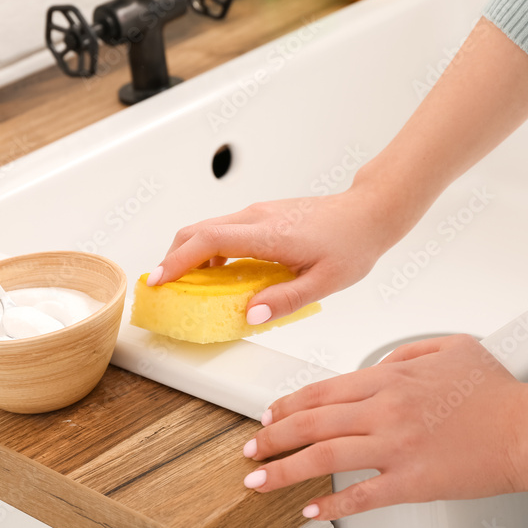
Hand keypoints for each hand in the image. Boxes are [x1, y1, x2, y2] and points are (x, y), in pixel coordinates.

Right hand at [147, 177, 413, 322]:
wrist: (369, 213)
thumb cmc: (351, 243)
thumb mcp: (324, 281)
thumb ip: (285, 299)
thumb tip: (249, 314)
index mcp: (268, 234)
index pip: (207, 240)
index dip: (177, 261)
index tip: (158, 280)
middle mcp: (256, 217)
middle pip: (196, 230)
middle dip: (173, 258)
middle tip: (164, 287)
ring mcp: (257, 213)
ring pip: (208, 228)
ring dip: (190, 254)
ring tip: (189, 286)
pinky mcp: (262, 215)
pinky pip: (223, 229)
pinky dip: (208, 249)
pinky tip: (218, 272)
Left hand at [241, 335, 525, 519]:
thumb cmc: (498, 389)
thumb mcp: (450, 347)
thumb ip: (407, 351)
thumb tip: (379, 363)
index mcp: (390, 378)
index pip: (321, 390)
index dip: (287, 404)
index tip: (268, 414)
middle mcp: (386, 410)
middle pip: (311, 422)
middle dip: (272, 436)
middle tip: (250, 448)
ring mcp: (397, 446)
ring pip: (324, 455)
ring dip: (284, 469)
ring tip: (259, 480)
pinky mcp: (414, 481)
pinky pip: (362, 495)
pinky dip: (332, 504)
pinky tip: (311, 508)